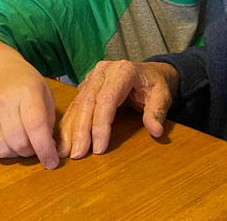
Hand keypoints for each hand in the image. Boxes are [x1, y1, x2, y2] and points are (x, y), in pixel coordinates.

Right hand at [0, 37, 57, 168]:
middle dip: (32, 152)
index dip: (45, 148)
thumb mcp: (45, 92)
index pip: (36, 125)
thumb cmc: (27, 82)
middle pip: (18, 140)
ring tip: (25, 144)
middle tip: (39, 148)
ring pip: (1, 148)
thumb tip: (50, 147)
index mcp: (28, 92)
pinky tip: (9, 143)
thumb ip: (49, 118)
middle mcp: (6, 102)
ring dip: (16, 154)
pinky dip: (0, 152)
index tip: (52, 162)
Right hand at [57, 60, 178, 159]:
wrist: (150, 73)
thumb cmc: (155, 85)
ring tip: (66, 152)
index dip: (101, 125)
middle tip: (78, 155)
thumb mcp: (162, 96)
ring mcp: (93, 76)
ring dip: (70, 129)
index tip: (98, 148)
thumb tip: (156, 131)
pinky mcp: (86, 85)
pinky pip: (74, 105)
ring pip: (78, 104)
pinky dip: (68, 124)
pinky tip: (63, 141)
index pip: (107, 99)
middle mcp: (105, 70)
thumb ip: (157, 112)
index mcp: (124, 70)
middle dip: (81, 130)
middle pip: (88, 101)